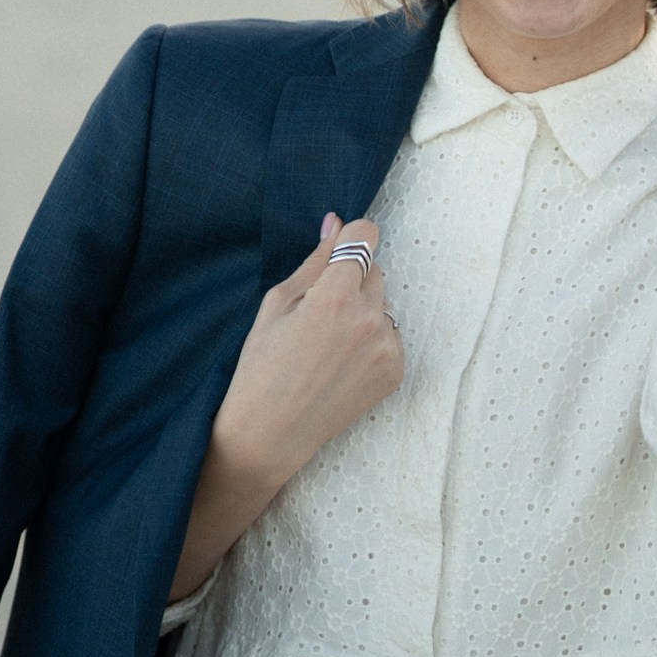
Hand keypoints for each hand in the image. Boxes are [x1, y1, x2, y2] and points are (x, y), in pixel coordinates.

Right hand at [211, 213, 403, 495]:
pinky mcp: (395, 371)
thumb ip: (315, 261)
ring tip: (326, 345)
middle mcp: (370, 319)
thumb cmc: (262, 366)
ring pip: (383, 304)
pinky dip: (370, 340)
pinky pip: (388, 335)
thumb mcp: (278, 304)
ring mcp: (387, 347)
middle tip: (317, 313)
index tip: (336, 253)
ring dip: (362, 311)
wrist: (270, 433)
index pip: (366, 235)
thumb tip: (336, 222)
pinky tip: (340, 363)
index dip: (349, 239)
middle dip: (351, 280)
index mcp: (336, 296)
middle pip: (375, 270)